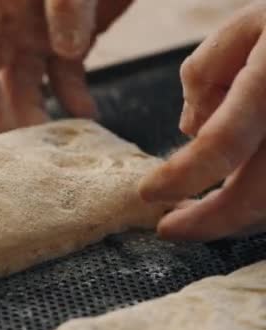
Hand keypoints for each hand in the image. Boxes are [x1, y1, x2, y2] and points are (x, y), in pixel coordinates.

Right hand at [0, 0, 133, 131]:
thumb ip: (64, 6)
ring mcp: (36, 33)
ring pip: (24, 82)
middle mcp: (7, 21)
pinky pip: (64, 76)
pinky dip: (74, 97)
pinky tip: (87, 115)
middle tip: (13, 138)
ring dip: (35, 111)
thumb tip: (68, 51)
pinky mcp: (69, 41)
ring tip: (50, 137)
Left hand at [140, 2, 265, 240]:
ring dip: (231, 220)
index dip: (181, 176)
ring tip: (191, 219)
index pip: (221, 143)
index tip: (147, 193)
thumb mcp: (246, 28)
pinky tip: (227, 202)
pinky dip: (254, 207)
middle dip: (207, 222)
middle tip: (168, 230)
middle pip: (255, 195)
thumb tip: (190, 130)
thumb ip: (205, 75)